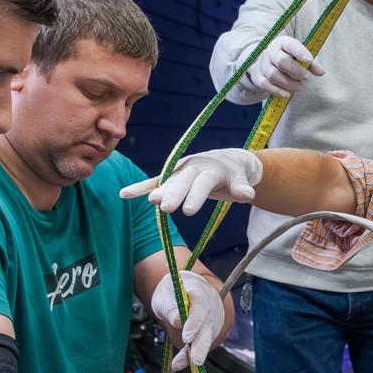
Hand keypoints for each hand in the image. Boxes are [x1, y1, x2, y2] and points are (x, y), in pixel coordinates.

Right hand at [120, 149, 264, 215]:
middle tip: (165, 207)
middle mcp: (193, 167)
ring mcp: (181, 170)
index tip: (188, 212)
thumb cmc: (234, 175)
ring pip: (168, 181)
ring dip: (157, 191)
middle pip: (182, 181)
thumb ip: (242, 188)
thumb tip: (248, 194)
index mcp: (210, 169)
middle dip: (173, 194)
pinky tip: (124, 194)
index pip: (202, 183)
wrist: (227, 161)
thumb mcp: (241, 180)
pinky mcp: (172, 175)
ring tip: (149, 201)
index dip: (195, 196)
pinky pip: (156, 181)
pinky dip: (141, 187)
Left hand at [149, 271, 227, 370]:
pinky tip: (180, 362)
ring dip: (194, 353)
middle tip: (196, 361)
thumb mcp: (165, 296)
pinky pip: (202, 343)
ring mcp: (213, 319)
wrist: (186, 290)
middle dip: (201, 345)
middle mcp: (210, 306)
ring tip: (178, 364)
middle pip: (208, 327)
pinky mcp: (211, 330)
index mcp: (199, 293)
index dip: (194, 323)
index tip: (187, 337)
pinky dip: (191, 353)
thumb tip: (177, 321)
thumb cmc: (174, 293)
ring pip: (206, 338)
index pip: (200, 308)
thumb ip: (171, 307)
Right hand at [241, 34, 321, 99]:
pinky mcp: (257, 76)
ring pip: (273, 74)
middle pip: (281, 60)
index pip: (290, 44)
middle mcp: (270, 51)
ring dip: (288, 83)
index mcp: (282, 43)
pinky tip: (287, 94)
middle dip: (295, 71)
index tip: (309, 60)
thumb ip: (311, 64)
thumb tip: (321, 72)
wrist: (265, 64)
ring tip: (299, 87)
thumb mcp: (299, 57)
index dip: (300, 52)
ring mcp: (262, 64)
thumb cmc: (288, 59)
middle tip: (306, 77)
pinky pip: (265, 84)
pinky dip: (277, 91)